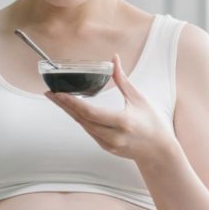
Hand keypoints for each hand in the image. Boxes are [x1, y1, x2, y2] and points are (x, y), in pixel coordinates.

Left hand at [44, 53, 174, 163]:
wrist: (158, 151)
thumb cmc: (153, 123)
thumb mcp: (139, 99)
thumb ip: (123, 80)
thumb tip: (114, 58)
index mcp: (122, 122)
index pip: (90, 112)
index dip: (72, 103)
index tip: (58, 93)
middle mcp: (113, 136)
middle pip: (82, 119)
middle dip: (64, 105)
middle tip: (49, 93)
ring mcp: (108, 144)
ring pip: (83, 126)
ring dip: (69, 112)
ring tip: (57, 99)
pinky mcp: (106, 148)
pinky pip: (89, 131)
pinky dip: (80, 119)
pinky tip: (71, 110)